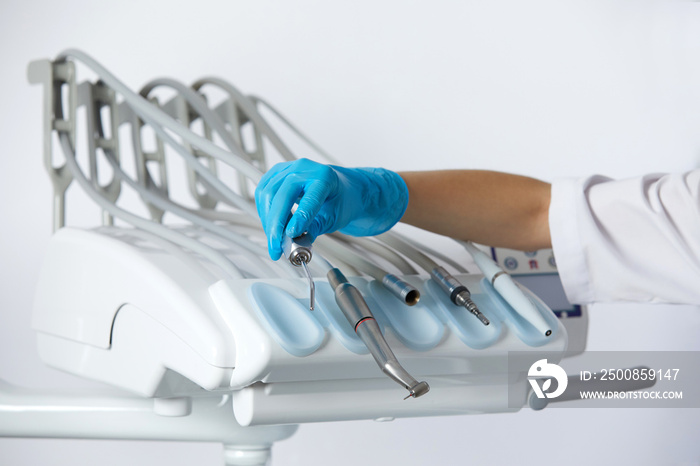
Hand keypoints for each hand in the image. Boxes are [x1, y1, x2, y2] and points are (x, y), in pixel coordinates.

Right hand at [255, 158, 407, 259]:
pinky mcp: (277, 174)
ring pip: (267, 194)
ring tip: (275, 239)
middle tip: (275, 247)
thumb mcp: (335, 217)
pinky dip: (264, 211)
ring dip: (268, 220)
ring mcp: (289, 169)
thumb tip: (298, 243)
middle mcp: (304, 169)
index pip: (308, 199)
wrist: (343, 188)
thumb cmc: (342, 199)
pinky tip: (272, 224)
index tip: (290, 235)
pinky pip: (263, 192)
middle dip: (275, 225)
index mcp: (324, 177)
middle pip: (281, 195)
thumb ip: (316, 228)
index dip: (297, 218)